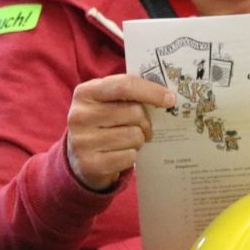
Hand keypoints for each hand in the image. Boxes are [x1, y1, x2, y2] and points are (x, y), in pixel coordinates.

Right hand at [66, 74, 174, 191]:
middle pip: (134, 112)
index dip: (151, 91)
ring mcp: (81, 141)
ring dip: (138, 140)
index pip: (124, 85)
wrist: (80, 159)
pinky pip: (129, 156)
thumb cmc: (104, 124)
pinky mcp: (89, 164)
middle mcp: (79, 115)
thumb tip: (167, 96)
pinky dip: (131, 156)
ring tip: (128, 141)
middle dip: (146, 122)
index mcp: (85, 92)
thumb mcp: (108, 102)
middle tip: (144, 128)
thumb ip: (130, 94)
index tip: (170, 99)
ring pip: (134, 136)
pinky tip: (121, 154)